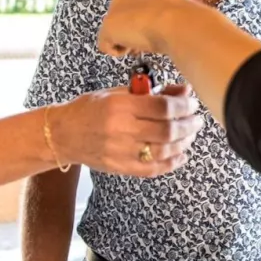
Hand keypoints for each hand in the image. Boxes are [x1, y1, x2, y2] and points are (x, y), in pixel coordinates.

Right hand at [53, 85, 201, 177]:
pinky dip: (171, 163)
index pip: (162, 107)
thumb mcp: (117, 92)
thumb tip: (183, 91)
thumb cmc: (90, 109)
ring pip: (163, 151)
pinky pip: (152, 169)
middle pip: (167, 131)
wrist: (63, 134)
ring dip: (183, 143)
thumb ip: (150, 92)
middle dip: (188, 125)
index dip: (184, 106)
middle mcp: (120, 130)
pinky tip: (181, 154)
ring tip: (190, 135)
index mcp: (120, 106)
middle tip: (197, 120)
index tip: (192, 104)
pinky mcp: (120, 168)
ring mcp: (120, 152)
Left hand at [98, 0, 190, 57]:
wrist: (174, 22)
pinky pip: (105, 44)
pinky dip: (117, 51)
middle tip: (144, 42)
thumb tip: (173, 26)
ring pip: (113, 30)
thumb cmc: (182, 19)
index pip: (136, 5)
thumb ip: (167, 14)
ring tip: (140, 46)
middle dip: (129, 30)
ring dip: (124, 40)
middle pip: (121, 16)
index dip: (142, 21)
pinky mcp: (108, 26)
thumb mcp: (177, 12)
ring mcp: (115, 9)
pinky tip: (133, 50)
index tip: (151, 32)